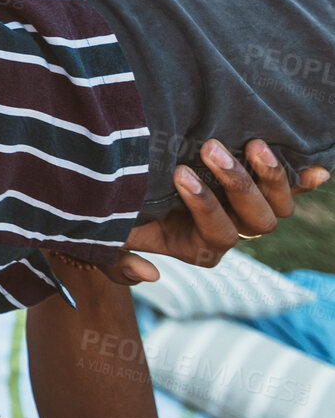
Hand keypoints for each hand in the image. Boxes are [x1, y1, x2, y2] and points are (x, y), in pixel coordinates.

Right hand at [113, 138, 327, 283]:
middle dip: (236, 185)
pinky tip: (320, 171)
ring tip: (252, 144)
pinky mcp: (255, 189)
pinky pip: (290, 191)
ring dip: (270, 177)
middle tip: (210, 147)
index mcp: (197, 247)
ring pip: (277, 208)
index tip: (179, 173)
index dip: (204, 205)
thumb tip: (151, 274)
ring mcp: (245, 211)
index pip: (216, 234)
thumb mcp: (104, 241)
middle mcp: (228, 232)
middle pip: (255, 222)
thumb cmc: (113, 217)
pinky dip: (303, 181)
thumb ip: (118, 264)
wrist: (117, 192)